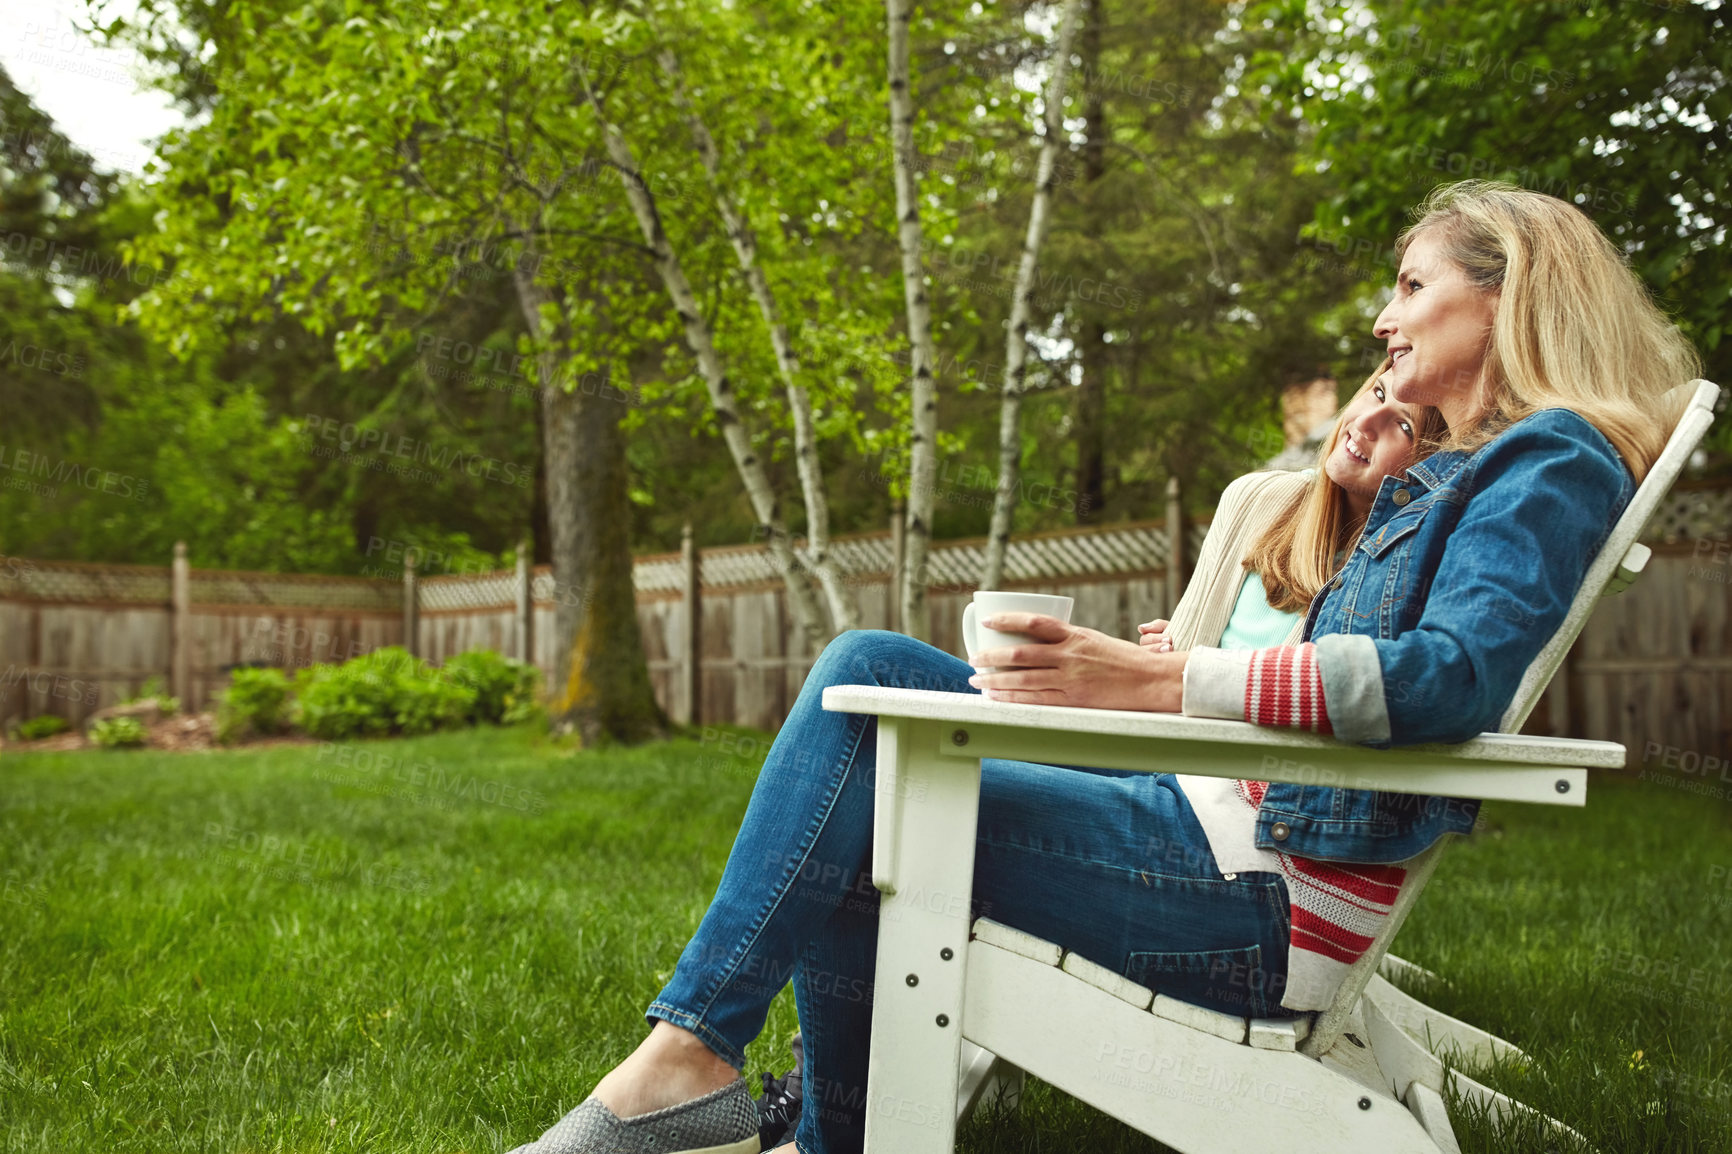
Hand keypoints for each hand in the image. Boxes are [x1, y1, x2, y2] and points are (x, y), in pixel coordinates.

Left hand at [967, 612, 1187, 711]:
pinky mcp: (1074, 700)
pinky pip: (1037, 700)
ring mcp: (1071, 679)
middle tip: (974, 659)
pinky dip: (1013, 699)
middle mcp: (1070, 655)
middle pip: (1020, 654)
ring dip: (995, 681)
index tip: (988, 621)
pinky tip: (998, 699)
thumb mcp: (1092, 640)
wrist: (1150, 680)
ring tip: (977, 681)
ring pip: (1023, 679)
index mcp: (1074, 635)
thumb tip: (1035, 643)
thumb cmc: (1123, 660)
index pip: (1034, 622)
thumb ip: (1066, 642)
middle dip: (991, 657)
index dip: (1007, 619)